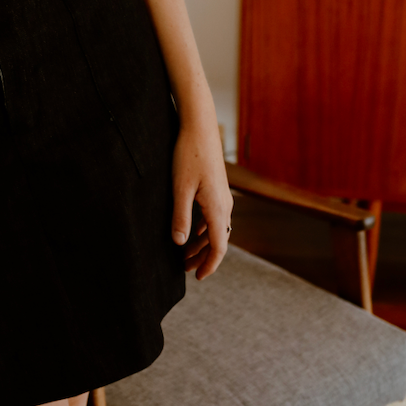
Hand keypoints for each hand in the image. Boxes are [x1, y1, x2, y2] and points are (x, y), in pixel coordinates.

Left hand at [171, 119, 232, 280]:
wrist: (200, 127)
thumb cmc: (188, 156)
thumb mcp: (180, 188)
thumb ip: (180, 217)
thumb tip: (179, 244)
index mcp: (218, 209)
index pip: (219, 247)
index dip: (209, 265)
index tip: (197, 278)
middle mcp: (225, 205)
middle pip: (218, 241)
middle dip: (202, 257)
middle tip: (185, 269)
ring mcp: (222, 197)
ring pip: (215, 229)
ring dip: (200, 243)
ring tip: (184, 254)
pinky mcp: (217, 189)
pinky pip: (213, 217)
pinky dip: (202, 229)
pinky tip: (190, 232)